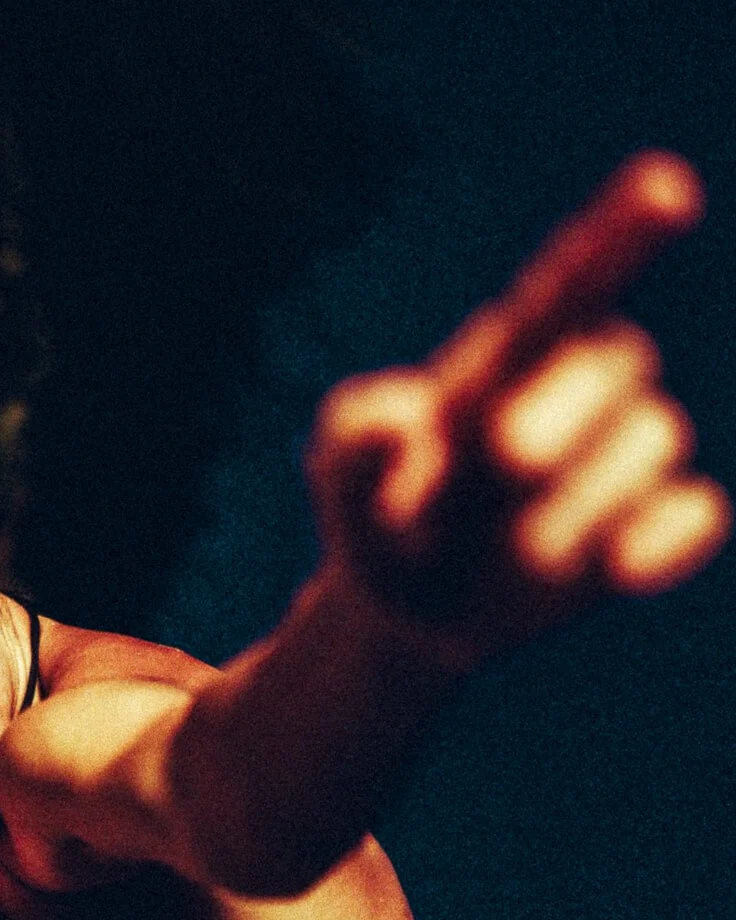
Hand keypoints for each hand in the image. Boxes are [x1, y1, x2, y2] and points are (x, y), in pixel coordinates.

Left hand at [306, 152, 730, 664]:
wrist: (410, 617)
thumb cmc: (376, 522)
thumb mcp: (339, 475)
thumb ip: (353, 439)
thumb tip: (407, 422)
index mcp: (511, 355)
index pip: (572, 281)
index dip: (619, 233)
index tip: (666, 188)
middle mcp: (582, 390)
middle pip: (618, 358)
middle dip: (566, 404)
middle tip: (505, 455)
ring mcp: (624, 459)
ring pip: (653, 441)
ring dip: (578, 504)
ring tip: (509, 559)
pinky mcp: (655, 528)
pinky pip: (694, 513)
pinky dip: (663, 540)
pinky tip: (621, 570)